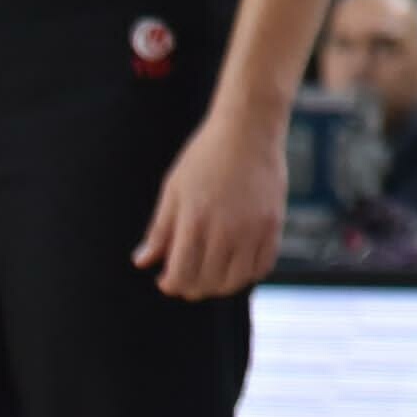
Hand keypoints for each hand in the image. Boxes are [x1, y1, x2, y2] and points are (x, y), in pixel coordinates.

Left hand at [133, 103, 287, 301]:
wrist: (249, 129)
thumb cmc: (206, 155)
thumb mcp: (174, 189)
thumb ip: (159, 230)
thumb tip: (143, 262)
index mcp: (195, 220)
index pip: (180, 275)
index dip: (169, 284)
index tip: (166, 278)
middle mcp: (226, 229)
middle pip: (207, 283)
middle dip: (191, 287)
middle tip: (187, 276)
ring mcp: (253, 228)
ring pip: (235, 281)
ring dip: (219, 285)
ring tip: (211, 272)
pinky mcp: (274, 223)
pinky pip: (263, 266)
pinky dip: (248, 273)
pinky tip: (236, 262)